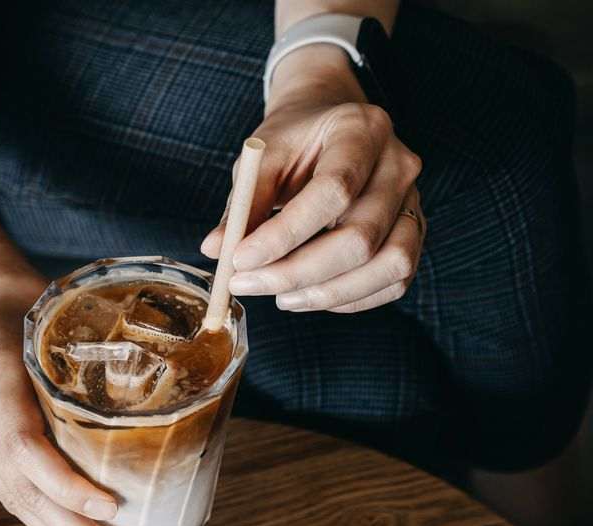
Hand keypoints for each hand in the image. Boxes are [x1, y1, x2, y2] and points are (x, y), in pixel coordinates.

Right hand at [0, 252, 139, 525]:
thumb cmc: (31, 295)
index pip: (23, 446)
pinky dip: (46, 519)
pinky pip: (9, 489)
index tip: (110, 507)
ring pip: (13, 499)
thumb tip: (178, 391)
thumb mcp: (66, 310)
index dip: (65, 485)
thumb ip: (102, 351)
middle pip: (21, 487)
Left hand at [201, 47, 425, 312]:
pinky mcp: (414, 230)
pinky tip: (308, 295)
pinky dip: (350, 298)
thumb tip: (216, 249)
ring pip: (388, 265)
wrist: (330, 123)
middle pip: (361, 236)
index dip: (283, 234)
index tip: (239, 259)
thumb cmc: (293, 139)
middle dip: (297, 273)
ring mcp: (414, 199)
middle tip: (246, 284)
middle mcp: (398, 164)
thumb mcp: (262, 155)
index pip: (332, 191)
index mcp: (361, 130)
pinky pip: (394, 279)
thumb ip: (244, 202)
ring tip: (279, 297)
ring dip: (327, 293)